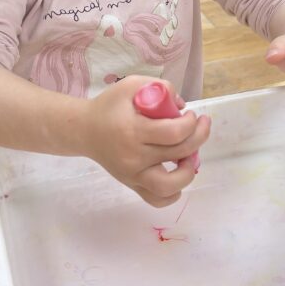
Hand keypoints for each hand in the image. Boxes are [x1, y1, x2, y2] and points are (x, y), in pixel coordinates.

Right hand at [82, 75, 209, 206]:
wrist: (84, 130)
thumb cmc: (109, 106)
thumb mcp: (132, 86)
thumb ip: (160, 88)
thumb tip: (181, 107)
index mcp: (133, 130)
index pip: (174, 133)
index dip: (191, 124)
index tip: (191, 115)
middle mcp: (133, 156)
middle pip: (179, 154)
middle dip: (199, 137)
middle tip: (200, 126)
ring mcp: (132, 174)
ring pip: (169, 186)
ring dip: (188, 171)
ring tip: (190, 156)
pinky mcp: (132, 184)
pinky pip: (157, 200)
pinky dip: (173, 193)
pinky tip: (177, 174)